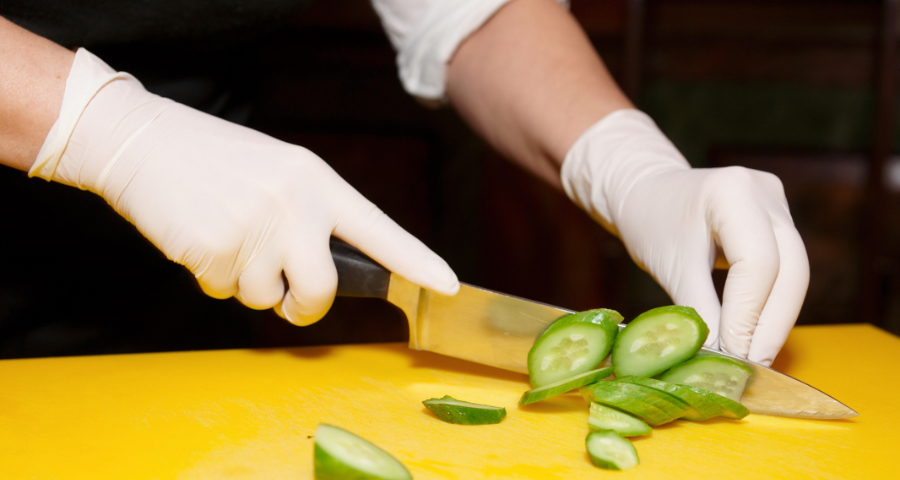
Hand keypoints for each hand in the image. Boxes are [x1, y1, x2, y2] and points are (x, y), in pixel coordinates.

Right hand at [30, 49, 459, 324]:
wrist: (144, 142)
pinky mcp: (213, 251)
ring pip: (265, 298)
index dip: (417, 261)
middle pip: (322, 291)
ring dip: (247, 283)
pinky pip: (224, 293)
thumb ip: (311, 215)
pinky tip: (201, 237)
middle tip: (288, 298)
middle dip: (305, 308)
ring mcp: (254, 230)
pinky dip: (213, 277)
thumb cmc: (217, 161)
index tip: (448, 286)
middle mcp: (294, 206)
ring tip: (226, 234)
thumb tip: (326, 273)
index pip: (378, 229)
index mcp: (317, 182)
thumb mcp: (280, 173)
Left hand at [562, 109, 808, 365]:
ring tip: (753, 357)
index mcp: (732, 191)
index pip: (758, 263)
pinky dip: (770, 302)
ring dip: (775, 318)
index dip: (748, 314)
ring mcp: (776, 204)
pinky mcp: (778, 219)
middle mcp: (763, 192)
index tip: (733, 354)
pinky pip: (785, 268)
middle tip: (753, 366)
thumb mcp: (670, 267)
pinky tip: (754, 333)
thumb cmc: (650, 222)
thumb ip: (699, 312)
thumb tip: (720, 361)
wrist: (645, 193)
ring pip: (794, 271)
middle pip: (790, 269)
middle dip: (771, 324)